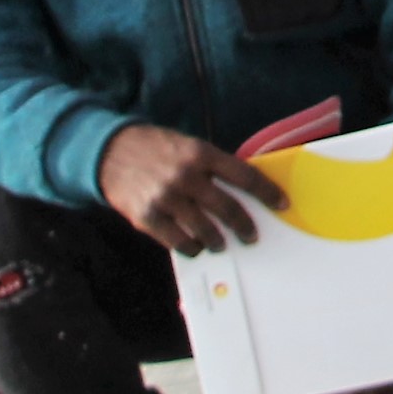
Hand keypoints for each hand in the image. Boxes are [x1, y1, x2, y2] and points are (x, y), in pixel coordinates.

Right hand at [95, 123, 284, 256]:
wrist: (110, 152)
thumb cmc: (157, 150)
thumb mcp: (187, 146)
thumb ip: (211, 167)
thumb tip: (243, 191)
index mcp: (200, 153)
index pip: (244, 175)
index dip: (267, 192)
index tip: (281, 203)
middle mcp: (185, 175)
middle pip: (227, 207)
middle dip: (244, 225)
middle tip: (251, 236)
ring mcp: (166, 198)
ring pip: (204, 229)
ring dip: (218, 240)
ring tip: (221, 243)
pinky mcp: (147, 217)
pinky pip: (178, 241)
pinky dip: (190, 247)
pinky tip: (195, 246)